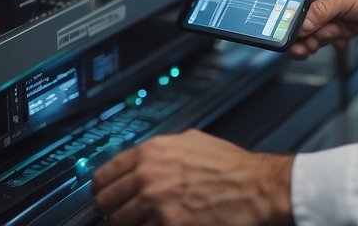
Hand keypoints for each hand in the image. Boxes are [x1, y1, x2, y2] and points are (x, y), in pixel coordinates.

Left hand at [92, 129, 292, 225]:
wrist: (256, 186)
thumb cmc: (231, 165)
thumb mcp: (192, 141)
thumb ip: (162, 150)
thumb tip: (144, 158)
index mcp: (151, 152)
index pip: (104, 174)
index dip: (102, 188)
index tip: (104, 195)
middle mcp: (148, 176)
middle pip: (105, 201)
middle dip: (110, 209)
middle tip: (117, 214)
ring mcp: (156, 204)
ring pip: (119, 222)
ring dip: (127, 225)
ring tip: (139, 223)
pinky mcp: (169, 225)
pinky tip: (157, 224)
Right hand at [283, 0, 357, 58]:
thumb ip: (322, 11)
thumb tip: (301, 24)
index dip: (285, 7)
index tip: (279, 23)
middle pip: (300, 13)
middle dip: (297, 30)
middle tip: (294, 44)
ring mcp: (332, 9)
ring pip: (311, 28)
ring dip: (310, 40)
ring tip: (309, 48)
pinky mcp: (340, 23)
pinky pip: (324, 35)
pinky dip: (325, 42)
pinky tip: (334, 42)